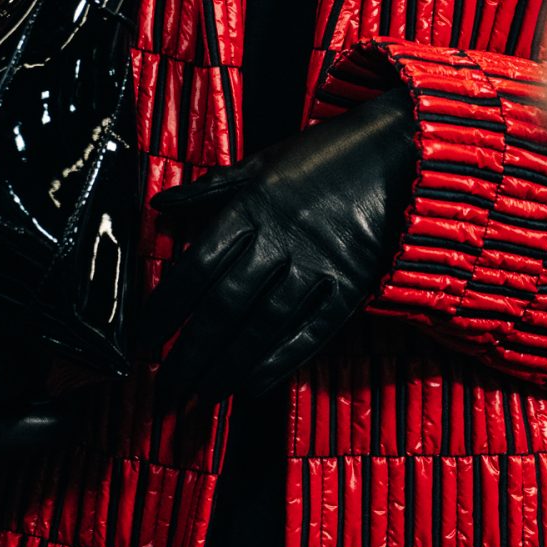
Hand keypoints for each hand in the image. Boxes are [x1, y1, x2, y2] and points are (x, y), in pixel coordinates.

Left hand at [146, 87, 416, 405]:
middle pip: (224, 306)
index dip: (165, 309)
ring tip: (203, 395)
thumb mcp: (264, 161)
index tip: (143, 339)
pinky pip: (312, 330)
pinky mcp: (353, 283)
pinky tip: (254, 384)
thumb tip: (161, 206)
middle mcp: (281, 239)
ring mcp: (319, 264)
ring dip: (228, 366)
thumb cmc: (329, 155)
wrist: (403, 151)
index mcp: (252, 207)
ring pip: (264, 325)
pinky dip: (282, 360)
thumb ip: (211, 188)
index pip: (195, 267)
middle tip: (166, 385)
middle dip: (190, 352)